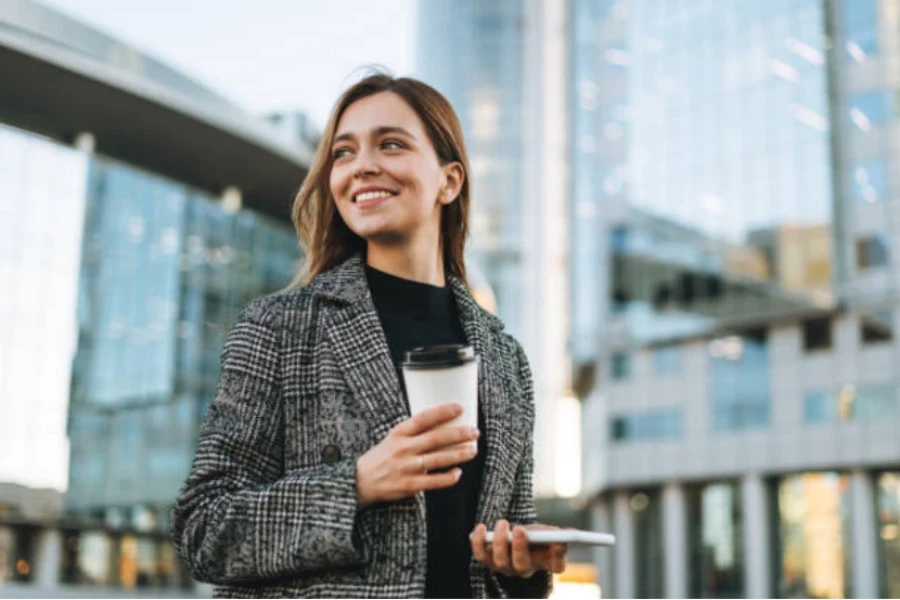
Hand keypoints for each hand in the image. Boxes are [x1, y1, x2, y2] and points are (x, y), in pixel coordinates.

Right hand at [356, 403, 478, 507]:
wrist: (361, 481)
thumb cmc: (382, 456)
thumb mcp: (393, 437)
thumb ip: (413, 432)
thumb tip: (442, 424)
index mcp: (399, 432)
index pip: (424, 418)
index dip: (443, 412)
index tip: (460, 407)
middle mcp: (404, 448)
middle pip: (436, 438)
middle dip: (459, 434)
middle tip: (475, 431)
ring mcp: (407, 467)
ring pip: (438, 459)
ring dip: (458, 454)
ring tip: (473, 450)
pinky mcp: (410, 485)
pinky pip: (434, 481)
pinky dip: (448, 477)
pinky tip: (458, 473)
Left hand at [470, 521, 567, 577]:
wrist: (516, 537)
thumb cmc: (536, 536)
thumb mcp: (549, 532)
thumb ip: (559, 534)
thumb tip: (571, 534)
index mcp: (546, 564)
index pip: (556, 566)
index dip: (559, 555)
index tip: (560, 542)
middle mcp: (525, 570)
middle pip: (522, 566)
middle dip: (520, 547)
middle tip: (520, 528)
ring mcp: (505, 567)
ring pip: (500, 561)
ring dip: (500, 541)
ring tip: (503, 522)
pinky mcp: (487, 560)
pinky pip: (480, 555)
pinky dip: (478, 542)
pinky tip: (481, 527)